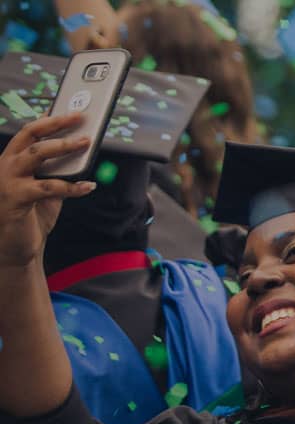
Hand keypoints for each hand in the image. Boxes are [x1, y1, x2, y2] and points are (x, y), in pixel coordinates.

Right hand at [0, 114, 96, 267]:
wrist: (16, 247)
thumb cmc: (31, 215)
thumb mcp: (46, 186)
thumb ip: (57, 168)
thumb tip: (80, 146)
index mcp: (11, 159)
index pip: (30, 131)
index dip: (50, 118)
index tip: (71, 108)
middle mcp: (5, 165)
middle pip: (31, 135)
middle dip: (57, 123)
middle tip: (81, 117)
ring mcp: (7, 181)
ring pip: (37, 154)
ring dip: (64, 146)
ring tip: (86, 142)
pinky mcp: (14, 198)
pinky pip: (49, 187)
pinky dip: (72, 186)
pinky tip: (88, 186)